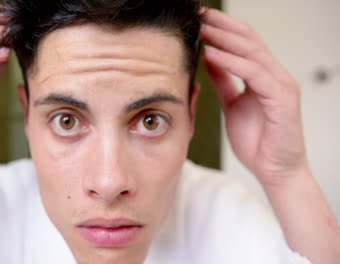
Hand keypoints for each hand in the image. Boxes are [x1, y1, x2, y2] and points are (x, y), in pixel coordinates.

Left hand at [200, 9, 309, 186]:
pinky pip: (254, 74)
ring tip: (201, 29)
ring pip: (252, 52)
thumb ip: (224, 80)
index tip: (200, 20)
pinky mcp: (282, 99)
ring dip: (224, 38)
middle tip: (199, 14)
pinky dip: (232, 62)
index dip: (222, 28)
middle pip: (249, 40)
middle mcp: (275, 75)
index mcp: (264, 76)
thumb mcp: (233, 104)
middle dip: (222, 25)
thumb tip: (210, 57)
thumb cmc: (257, 141)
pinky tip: (212, 53)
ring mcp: (281, 85)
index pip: (244, 42)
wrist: (274, 170)